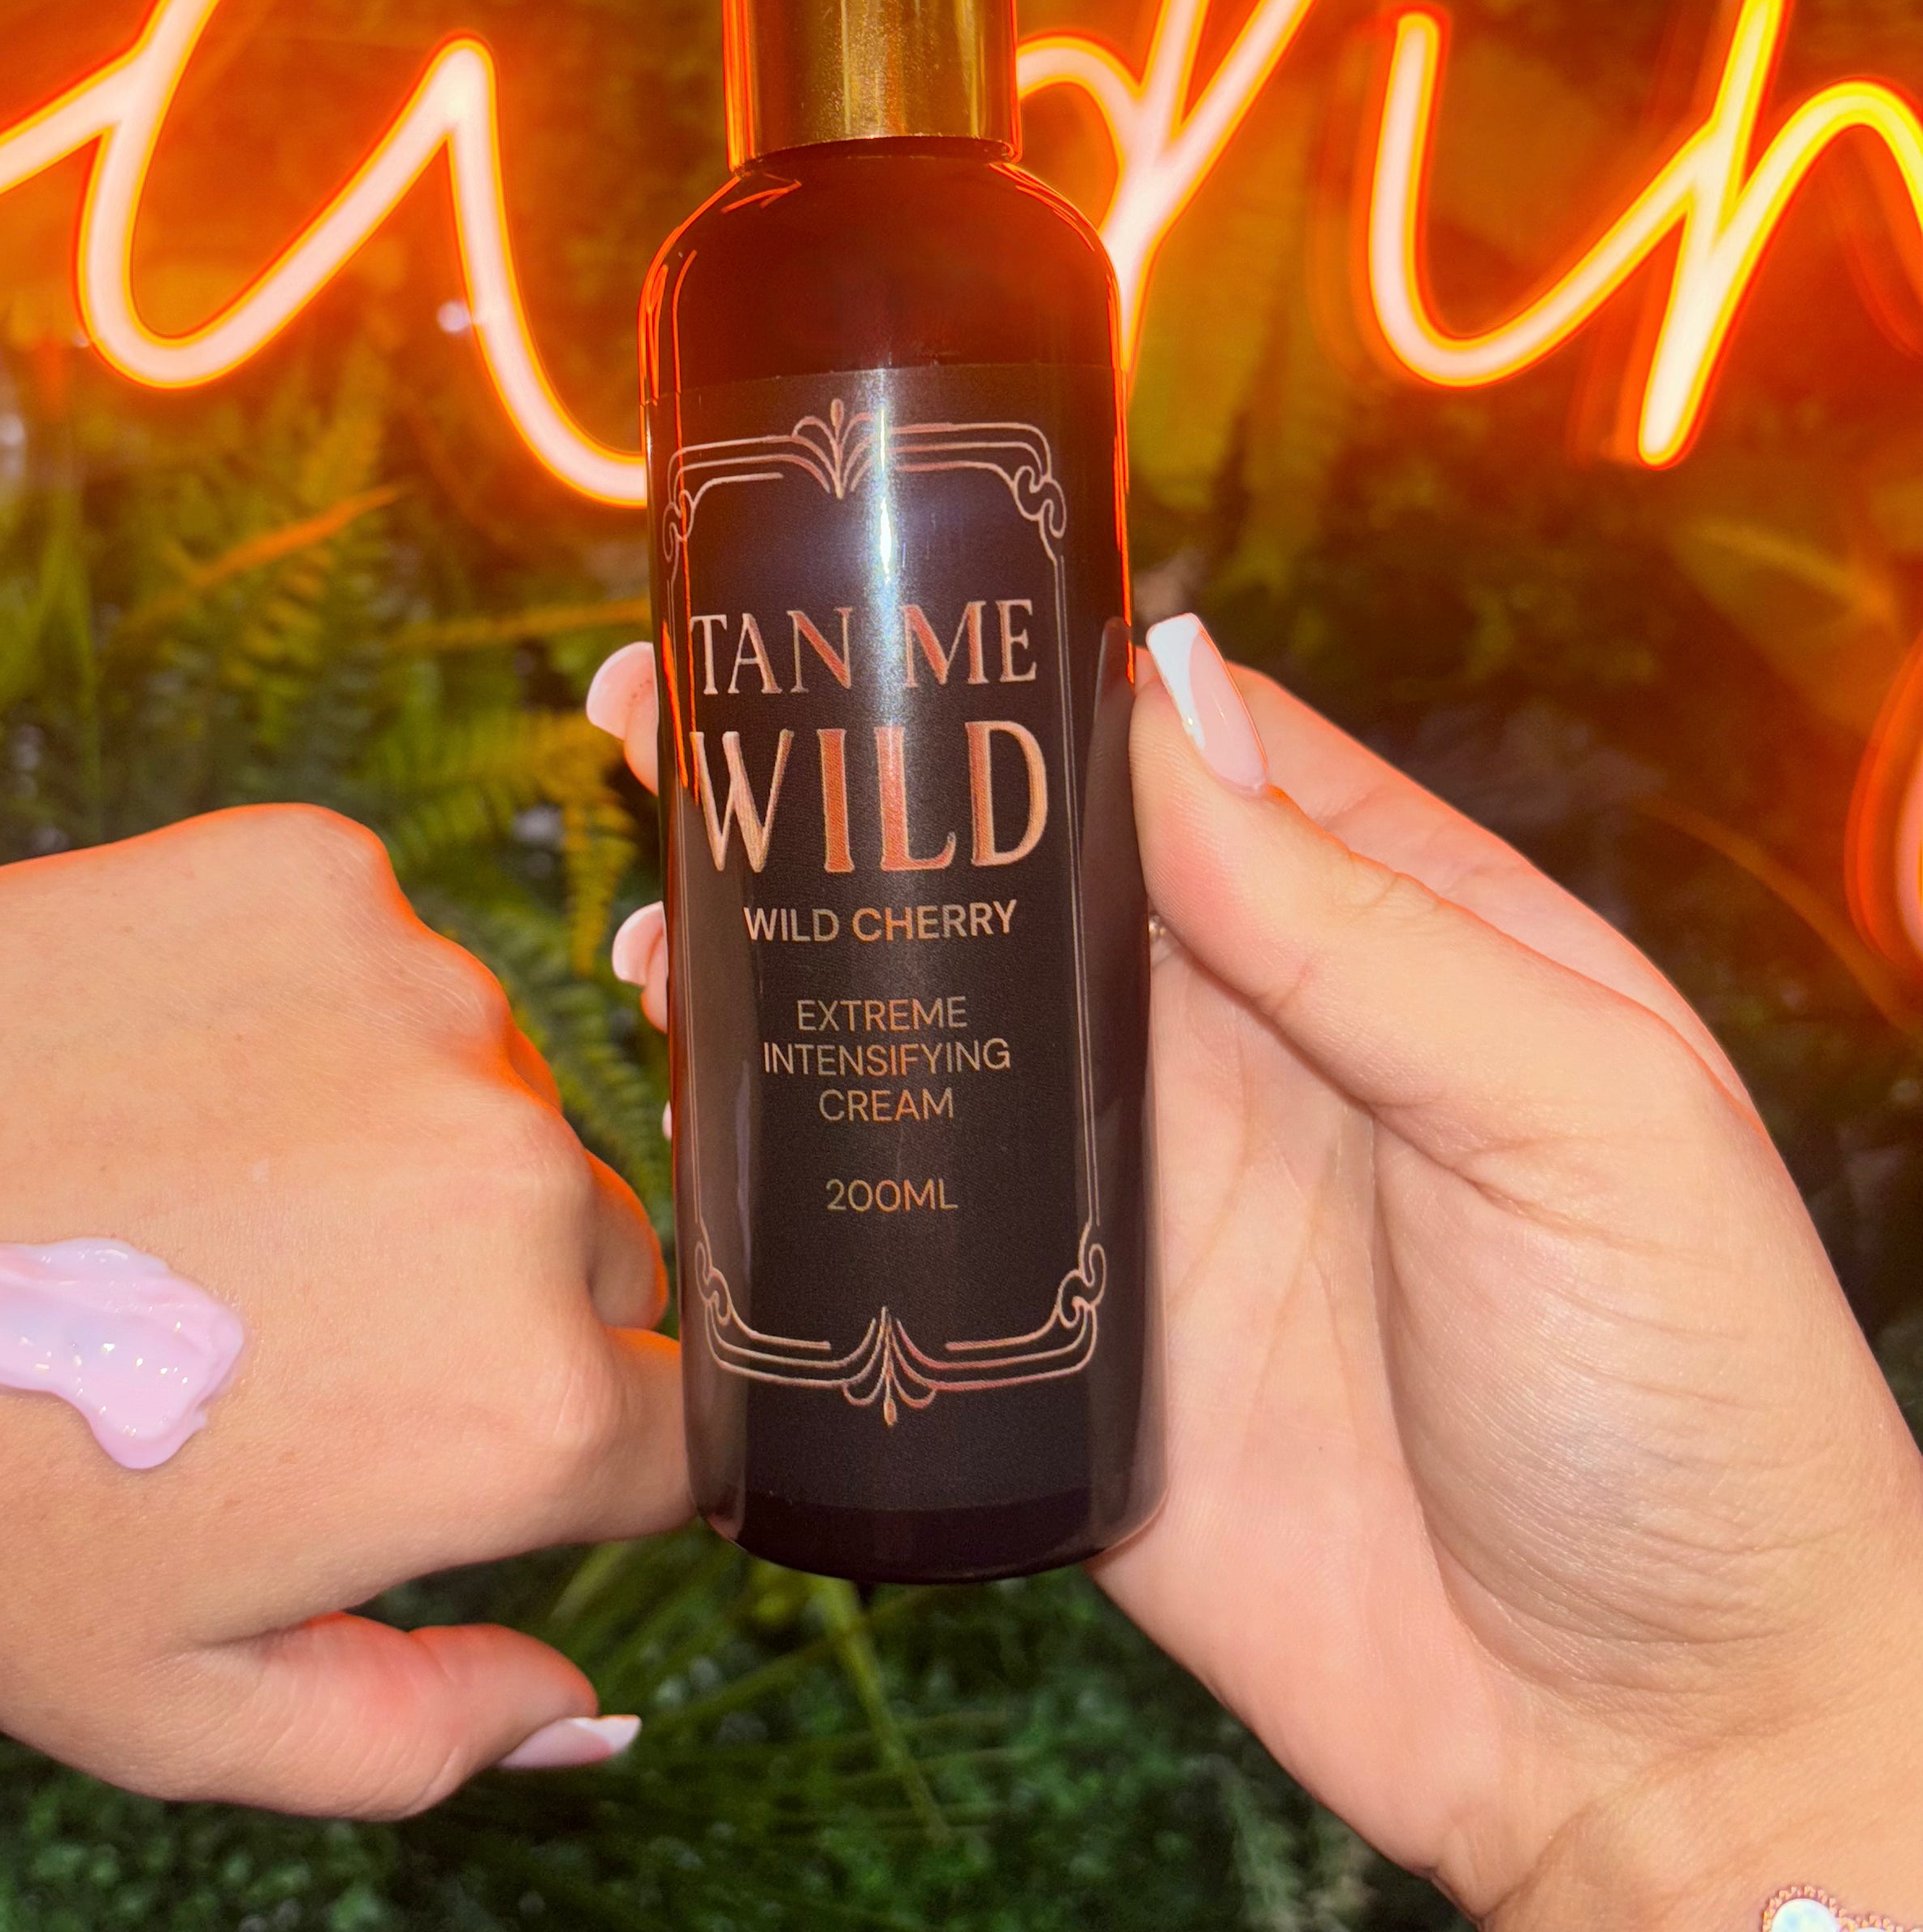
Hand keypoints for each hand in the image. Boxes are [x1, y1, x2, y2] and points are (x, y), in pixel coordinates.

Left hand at [0, 807, 686, 1814]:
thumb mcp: (171, 1706)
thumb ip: (421, 1736)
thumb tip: (585, 1708)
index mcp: (518, 1406)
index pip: (678, 1424)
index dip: (573, 1447)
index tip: (446, 1432)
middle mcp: (518, 1180)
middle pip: (596, 1252)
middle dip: (486, 1297)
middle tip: (278, 1326)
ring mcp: (426, 998)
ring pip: (488, 1092)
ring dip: (396, 1141)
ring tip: (192, 1192)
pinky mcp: (324, 873)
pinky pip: (381, 960)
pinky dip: (307, 1011)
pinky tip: (157, 1073)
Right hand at [588, 629, 1922, 1928]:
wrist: (1644, 1742)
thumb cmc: (1694, 1406)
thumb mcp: (1585, 1116)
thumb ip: (1371, 925)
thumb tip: (1164, 714)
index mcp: (1370, 936)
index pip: (1162, 747)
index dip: (1009, 670)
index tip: (855, 608)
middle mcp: (1230, 1043)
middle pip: (1004, 872)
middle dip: (845, 793)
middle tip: (672, 724)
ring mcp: (1130, 1195)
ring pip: (923, 1029)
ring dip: (788, 960)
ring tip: (657, 909)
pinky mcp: (1055, 1348)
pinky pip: (898, 1228)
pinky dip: (790, 1171)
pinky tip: (695, 1115)